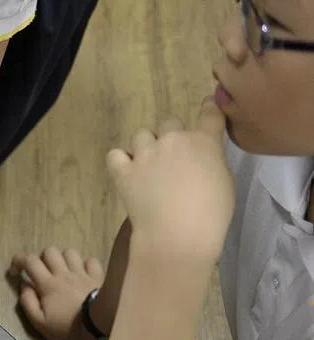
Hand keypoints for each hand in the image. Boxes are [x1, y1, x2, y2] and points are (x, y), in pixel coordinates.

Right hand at [8, 248, 104, 339]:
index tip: (16, 271)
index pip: (29, 261)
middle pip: (49, 251)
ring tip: (62, 272)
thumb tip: (23, 286)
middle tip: (42, 274)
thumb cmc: (69, 329)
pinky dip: (85, 264)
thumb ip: (28, 303)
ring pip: (69, 252)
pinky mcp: (98, 277)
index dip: (18, 260)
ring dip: (63, 259)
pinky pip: (91, 260)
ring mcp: (82, 273)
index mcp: (48, 284)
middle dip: (42, 259)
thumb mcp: (41, 324)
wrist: (102, 328)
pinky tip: (83, 273)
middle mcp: (64, 274)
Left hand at [107, 99, 233, 261]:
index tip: (206, 105)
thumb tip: (199, 157)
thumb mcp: (224, 182)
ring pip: (141, 135)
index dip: (208, 108)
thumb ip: (211, 161)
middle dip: (170, 137)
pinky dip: (120, 161)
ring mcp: (145, 154)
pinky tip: (127, 173)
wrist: (178, 234)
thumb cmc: (211, 214)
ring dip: (145, 147)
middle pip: (169, 123)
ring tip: (148, 169)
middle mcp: (173, 141)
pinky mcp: (123, 170)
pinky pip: (115, 154)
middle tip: (172, 160)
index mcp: (204, 143)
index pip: (209, 114)